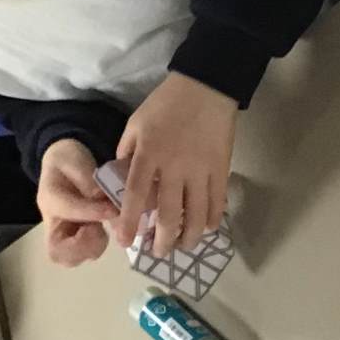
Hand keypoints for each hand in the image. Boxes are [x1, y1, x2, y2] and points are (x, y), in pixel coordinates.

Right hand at [36, 138, 115, 267]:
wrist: (62, 163)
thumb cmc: (68, 160)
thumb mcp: (76, 159)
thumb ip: (90, 180)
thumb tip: (105, 200)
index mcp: (49, 197)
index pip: (67, 210)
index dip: (90, 212)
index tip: (112, 210)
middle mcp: (53, 222)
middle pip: (57, 251)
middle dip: (83, 246)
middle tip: (99, 228)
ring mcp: (63, 234)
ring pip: (72, 258)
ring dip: (93, 246)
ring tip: (104, 225)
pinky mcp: (75, 239)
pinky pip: (84, 253)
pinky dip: (98, 245)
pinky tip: (107, 226)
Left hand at [114, 73, 238, 256]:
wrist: (206, 87)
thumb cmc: (165, 105)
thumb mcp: (135, 124)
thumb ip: (127, 153)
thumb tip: (119, 180)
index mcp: (149, 155)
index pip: (135, 195)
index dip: (128, 221)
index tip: (125, 241)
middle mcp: (174, 167)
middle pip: (168, 214)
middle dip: (162, 240)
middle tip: (157, 251)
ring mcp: (200, 171)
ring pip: (196, 215)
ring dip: (188, 237)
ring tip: (182, 246)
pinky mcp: (221, 169)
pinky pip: (217, 202)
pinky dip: (212, 220)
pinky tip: (205, 229)